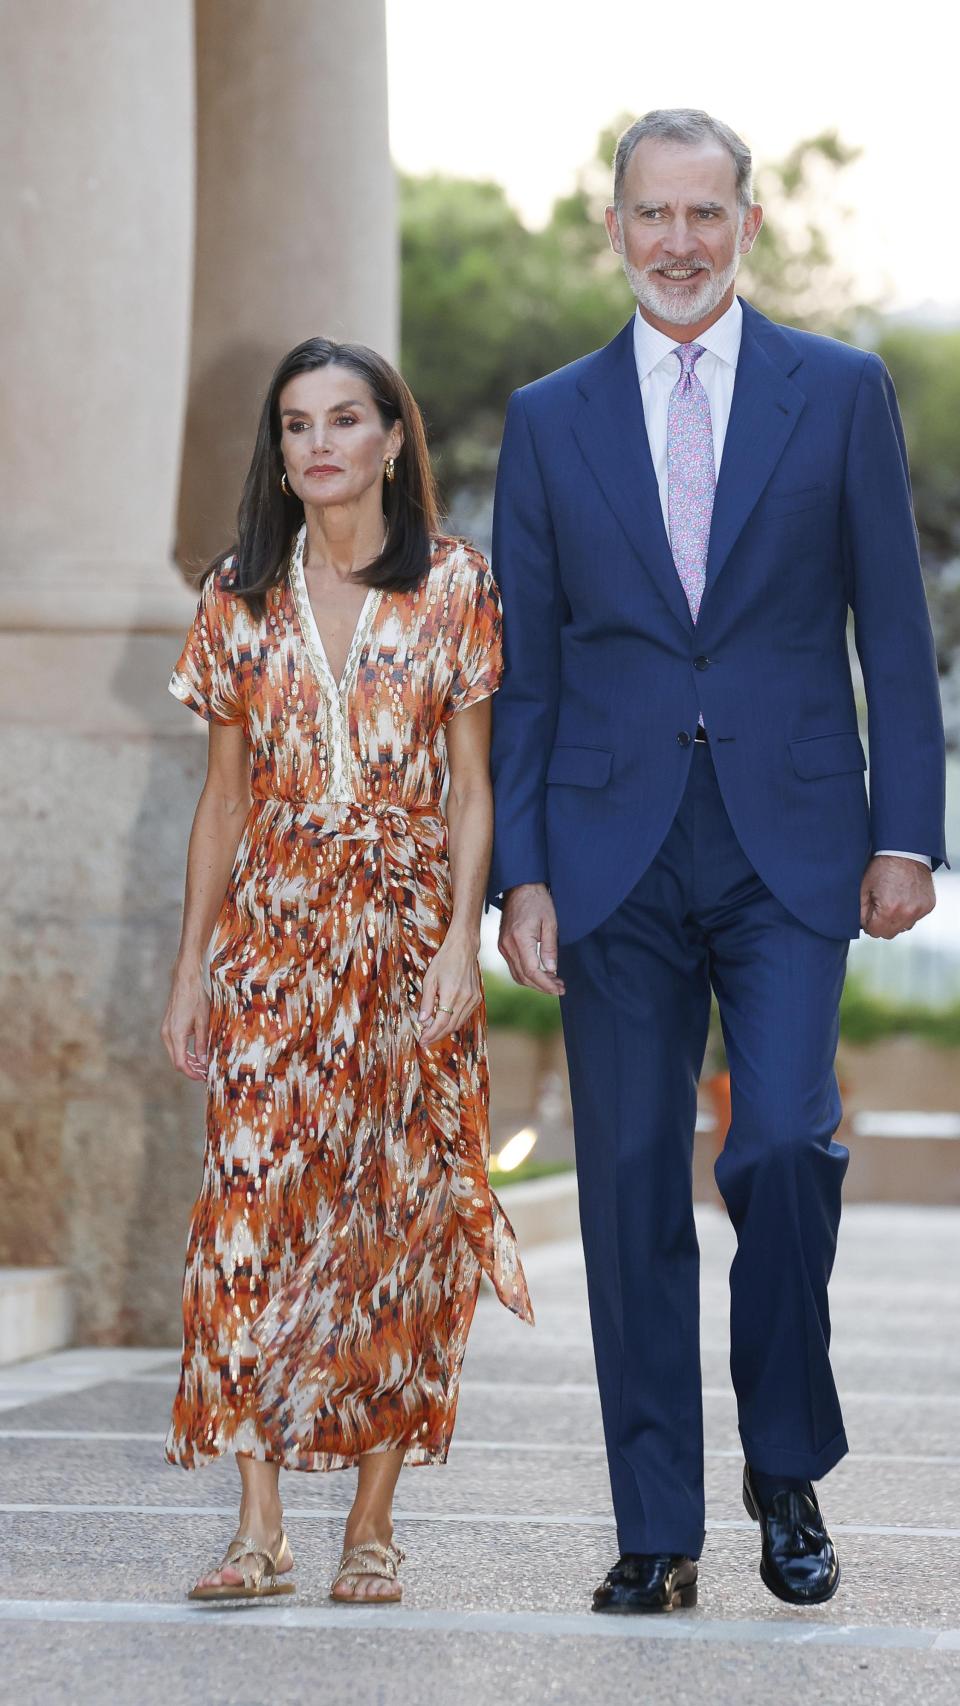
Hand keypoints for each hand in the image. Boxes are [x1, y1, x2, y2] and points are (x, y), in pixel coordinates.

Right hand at [161, 961, 210, 1079]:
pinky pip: (174, 1045)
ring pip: (174, 1053)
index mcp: (176, 1034)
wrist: (185, 981)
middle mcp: (167, 1034)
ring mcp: (165, 1030)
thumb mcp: (203, 1021)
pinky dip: (184, 1052)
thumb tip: (203, 1062)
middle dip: (190, 1069)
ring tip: (202, 1065)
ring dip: (187, 1061)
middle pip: (176, 1061)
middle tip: (205, 1073)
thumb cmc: (196, 998)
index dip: (192, 1073)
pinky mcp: (168, 1027)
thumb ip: (202, 1043)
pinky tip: (195, 1053)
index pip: (181, 1063)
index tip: (203, 1077)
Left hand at [418, 925, 481, 1047]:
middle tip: (426, 1040)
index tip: (422, 1040)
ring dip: (446, 1031)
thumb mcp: (430, 978)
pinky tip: (445, 1023)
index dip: (431, 1034)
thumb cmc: (444, 960)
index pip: (441, 1023)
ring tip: (433, 1034)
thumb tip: (423, 1020)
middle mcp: (465, 999)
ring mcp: (474, 999)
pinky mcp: (477, 998)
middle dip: (437, 1036)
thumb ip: (427, 1001)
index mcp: (451, 994)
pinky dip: (455, 1022)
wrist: (464, 948)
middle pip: (451, 1026)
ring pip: (459, 1023)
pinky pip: (465, 1016)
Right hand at [498, 883, 564, 995]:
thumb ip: (550, 949)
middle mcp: (507, 945)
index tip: (560, 989)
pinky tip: (541, 974)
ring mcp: (503, 946)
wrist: (520, 887)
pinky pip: (514, 967)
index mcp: (520, 939)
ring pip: (517, 975)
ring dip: (534, 983)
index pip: (532, 971)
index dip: (546, 984)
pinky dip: (527, 975)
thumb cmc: (538, 902)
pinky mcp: (503, 945)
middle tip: (560, 988)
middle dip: (542, 986)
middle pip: (523, 977)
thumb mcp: (550, 923)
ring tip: (553, 983)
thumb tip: (551, 971)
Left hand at [860, 856, 935, 939]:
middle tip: (879, 907)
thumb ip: (860, 911)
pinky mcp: (928, 906)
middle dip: (881, 924)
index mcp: (890, 909)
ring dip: (895, 920)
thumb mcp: (863, 888)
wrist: (906, 852)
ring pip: (903, 927)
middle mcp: (907, 913)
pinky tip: (903, 898)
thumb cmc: (883, 866)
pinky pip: (914, 918)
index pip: (875, 932)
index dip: (868, 924)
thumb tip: (861, 924)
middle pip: (889, 933)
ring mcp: (920, 910)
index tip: (869, 913)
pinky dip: (908, 912)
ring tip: (892, 901)